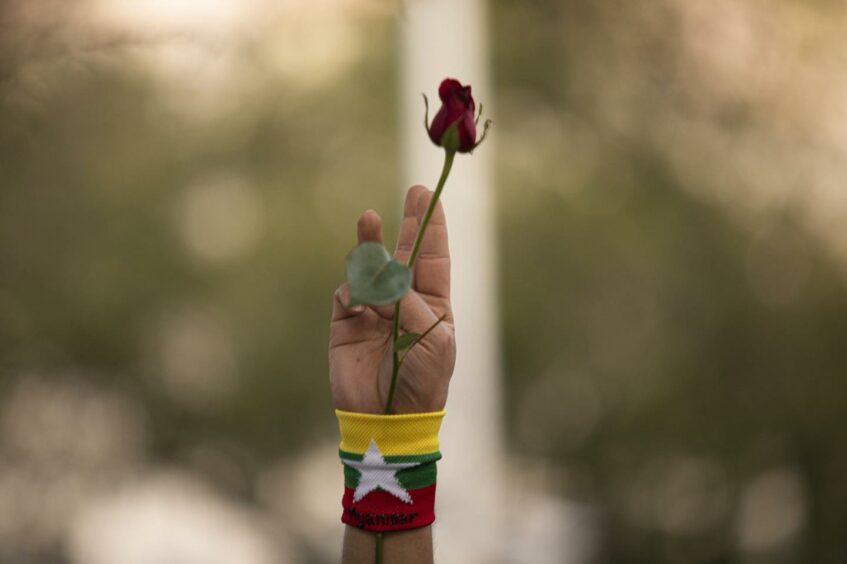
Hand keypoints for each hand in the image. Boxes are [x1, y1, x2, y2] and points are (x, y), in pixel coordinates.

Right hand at [329, 185, 455, 413]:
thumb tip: (384, 277)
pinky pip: (347, 294)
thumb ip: (410, 302)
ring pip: (370, 268)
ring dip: (371, 245)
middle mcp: (402, 302)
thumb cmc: (422, 381)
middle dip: (409, 223)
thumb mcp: (432, 339)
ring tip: (369, 218)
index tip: (431, 197)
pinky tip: (360, 303)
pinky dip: (353, 291)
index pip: (432, 258)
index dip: (432, 227)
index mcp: (432, 305)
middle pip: (404, 254)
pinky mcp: (346, 323)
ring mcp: (373, 311)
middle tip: (415, 192)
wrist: (387, 419)